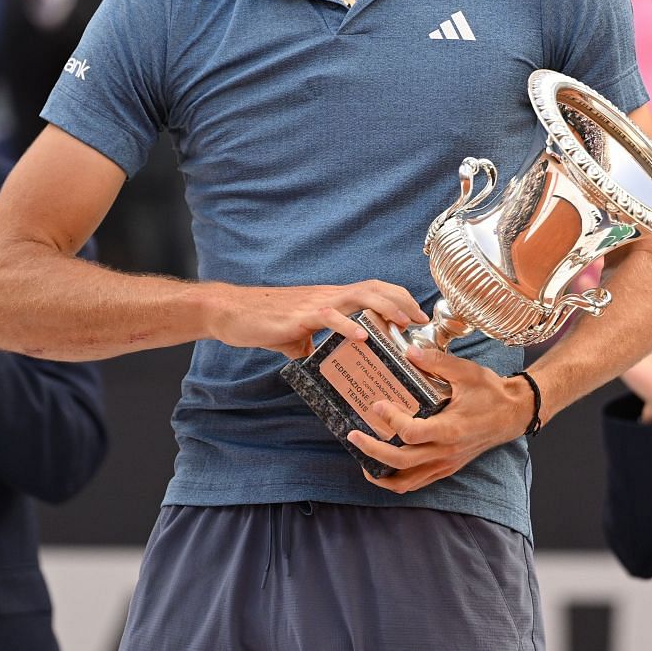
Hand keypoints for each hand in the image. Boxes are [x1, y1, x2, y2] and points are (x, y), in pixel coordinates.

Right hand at [204, 280, 427, 360]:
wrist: (231, 312)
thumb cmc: (262, 322)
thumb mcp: (294, 335)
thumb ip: (308, 344)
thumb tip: (314, 361)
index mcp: (330, 299)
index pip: (372, 289)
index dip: (397, 298)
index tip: (415, 316)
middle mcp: (327, 296)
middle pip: (373, 288)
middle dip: (401, 301)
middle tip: (420, 320)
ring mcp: (315, 304)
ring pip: (358, 296)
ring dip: (384, 308)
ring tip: (402, 324)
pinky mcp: (299, 316)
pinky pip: (328, 317)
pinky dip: (348, 325)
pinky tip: (362, 337)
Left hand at [347, 344, 533, 492]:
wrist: (514, 414)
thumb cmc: (492, 393)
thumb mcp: (467, 372)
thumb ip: (436, 362)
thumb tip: (408, 352)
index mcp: (450, 428)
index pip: (412, 434)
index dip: (390, 420)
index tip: (377, 405)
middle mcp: (446, 452)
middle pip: (400, 462)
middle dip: (372, 450)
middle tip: (353, 434)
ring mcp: (445, 464)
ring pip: (405, 482)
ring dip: (379, 473)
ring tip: (361, 457)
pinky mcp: (446, 468)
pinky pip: (416, 483)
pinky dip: (395, 480)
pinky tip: (382, 466)